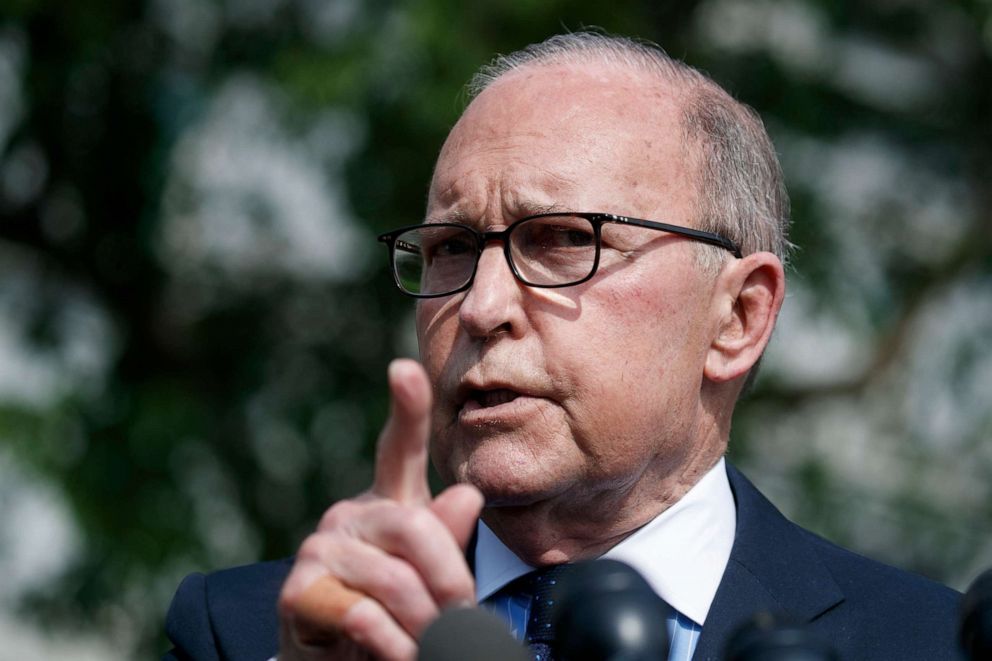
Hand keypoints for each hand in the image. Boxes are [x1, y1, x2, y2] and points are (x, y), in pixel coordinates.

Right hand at [277, 359, 484, 660]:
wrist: (336, 658)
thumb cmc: (394, 610)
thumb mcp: (429, 575)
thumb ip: (447, 538)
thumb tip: (467, 494)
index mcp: (388, 502)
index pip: (397, 448)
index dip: (406, 407)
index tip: (405, 368)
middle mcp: (350, 514)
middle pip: (416, 527)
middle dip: (450, 579)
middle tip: (463, 616)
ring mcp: (321, 548)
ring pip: (395, 579)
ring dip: (425, 623)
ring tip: (433, 644)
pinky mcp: (299, 590)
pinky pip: (363, 615)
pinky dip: (392, 644)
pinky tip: (398, 653)